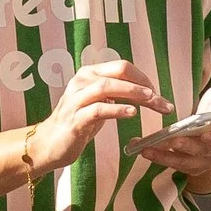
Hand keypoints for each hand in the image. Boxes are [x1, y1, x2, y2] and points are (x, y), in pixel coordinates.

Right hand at [28, 53, 163, 175]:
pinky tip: (132, 113)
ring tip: (150, 100)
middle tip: (161, 100)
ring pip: (107, 87)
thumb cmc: (78, 122)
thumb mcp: (100, 103)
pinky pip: (98, 109)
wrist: (49, 144)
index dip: (143, 78)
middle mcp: (82, 81)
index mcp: (90, 74)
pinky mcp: (74, 119)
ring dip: (132, 93)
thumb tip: (147, 92)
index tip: (158, 94)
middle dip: (143, 85)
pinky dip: (117, 109)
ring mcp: (76, 99)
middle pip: (118, 73)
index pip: (122, 67)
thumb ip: (118, 94)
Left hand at [142, 117, 210, 192]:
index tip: (205, 135)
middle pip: (200, 154)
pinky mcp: (186, 165)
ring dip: (164, 157)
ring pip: (182, 162)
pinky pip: (171, 163)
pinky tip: (144, 149)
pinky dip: (158, 157)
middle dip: (185, 147)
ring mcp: (200, 163)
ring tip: (147, 148)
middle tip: (172, 140)